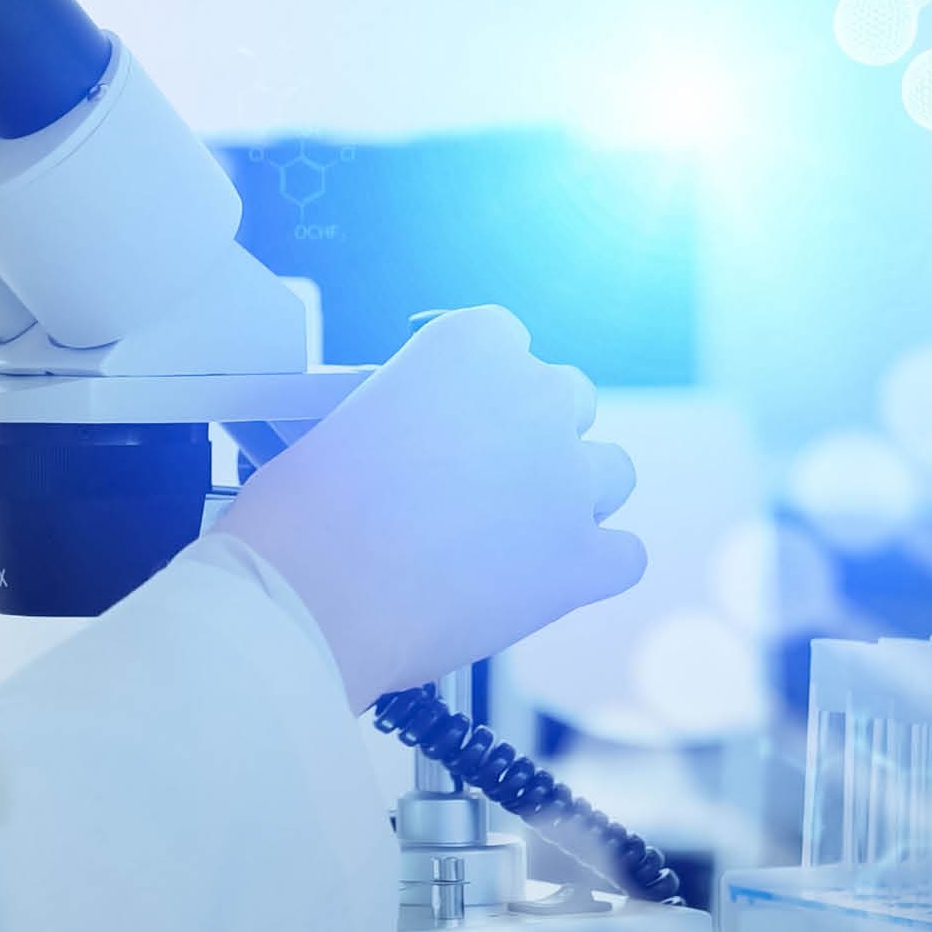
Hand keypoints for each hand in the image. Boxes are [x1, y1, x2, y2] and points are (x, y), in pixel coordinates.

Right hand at [216, 307, 644, 708]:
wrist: (313, 591)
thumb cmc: (308, 509)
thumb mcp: (352, 417)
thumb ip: (416, 411)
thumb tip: (435, 449)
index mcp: (473, 343)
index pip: (507, 340)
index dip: (482, 386)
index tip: (456, 418)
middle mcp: (536, 396)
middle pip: (569, 399)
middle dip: (533, 435)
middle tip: (480, 481)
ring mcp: (568, 480)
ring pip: (611, 472)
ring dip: (574, 495)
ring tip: (514, 533)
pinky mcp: (582, 560)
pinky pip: (623, 556)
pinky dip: (591, 567)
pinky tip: (545, 581)